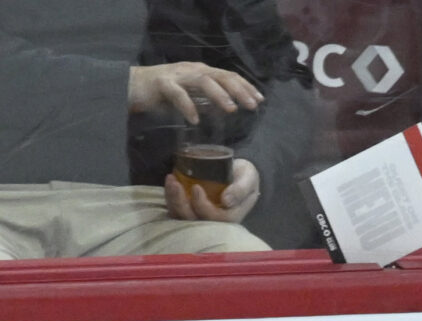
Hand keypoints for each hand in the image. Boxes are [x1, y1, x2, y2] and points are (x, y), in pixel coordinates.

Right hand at [129, 61, 262, 120]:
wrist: (132, 85)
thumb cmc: (165, 92)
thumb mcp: (192, 94)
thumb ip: (209, 100)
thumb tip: (230, 109)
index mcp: (201, 72)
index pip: (228, 76)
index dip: (245, 86)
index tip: (260, 99)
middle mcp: (192, 70)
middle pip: (220, 76)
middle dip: (239, 90)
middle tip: (253, 105)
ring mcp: (177, 75)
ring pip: (202, 80)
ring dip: (219, 94)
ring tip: (231, 109)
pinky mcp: (161, 83)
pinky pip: (177, 93)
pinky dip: (187, 106)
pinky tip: (195, 119)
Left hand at [165, 158, 258, 223]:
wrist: (237, 171)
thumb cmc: (244, 175)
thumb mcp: (248, 178)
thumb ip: (241, 189)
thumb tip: (226, 201)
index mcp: (230, 216)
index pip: (214, 218)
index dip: (202, 206)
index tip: (196, 187)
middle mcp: (213, 220)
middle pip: (193, 221)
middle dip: (181, 204)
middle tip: (176, 184)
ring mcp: (199, 214)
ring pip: (180, 216)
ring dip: (172, 200)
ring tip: (171, 180)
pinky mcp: (189, 207)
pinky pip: (175, 207)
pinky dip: (169, 195)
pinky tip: (171, 180)